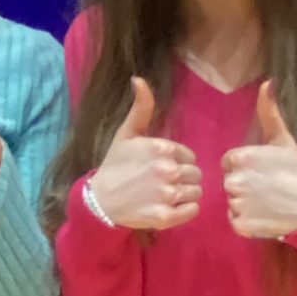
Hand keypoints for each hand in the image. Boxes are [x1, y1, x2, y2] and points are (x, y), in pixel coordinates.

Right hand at [86, 77, 201, 231]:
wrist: (100, 200)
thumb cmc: (115, 165)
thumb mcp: (127, 133)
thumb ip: (141, 107)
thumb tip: (139, 79)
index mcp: (161, 148)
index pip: (189, 156)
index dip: (178, 162)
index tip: (162, 168)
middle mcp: (167, 170)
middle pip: (195, 174)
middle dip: (184, 178)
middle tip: (164, 183)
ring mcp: (167, 194)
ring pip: (196, 192)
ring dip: (185, 194)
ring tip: (166, 196)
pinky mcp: (166, 217)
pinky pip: (193, 210)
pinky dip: (186, 210)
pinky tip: (171, 207)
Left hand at [222, 83, 296, 239]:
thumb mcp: (283, 140)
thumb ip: (270, 113)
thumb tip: (266, 83)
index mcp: (243, 158)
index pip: (229, 162)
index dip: (243, 166)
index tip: (260, 170)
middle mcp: (237, 181)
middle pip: (229, 182)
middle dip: (244, 184)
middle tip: (266, 187)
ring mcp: (239, 205)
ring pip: (231, 201)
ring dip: (244, 203)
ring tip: (266, 201)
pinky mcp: (243, 226)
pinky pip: (235, 221)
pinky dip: (245, 221)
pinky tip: (262, 215)